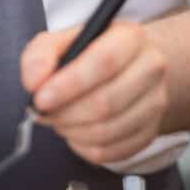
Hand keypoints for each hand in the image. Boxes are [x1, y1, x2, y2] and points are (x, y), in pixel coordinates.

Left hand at [20, 19, 168, 164]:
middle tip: (44, 111)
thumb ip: (41, 55)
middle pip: (107, 102)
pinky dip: (84, 147)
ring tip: (58, 119)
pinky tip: (75, 131)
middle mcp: (150, 68)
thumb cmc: (94, 51)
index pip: (104, 62)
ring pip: (108, 131)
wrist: (131, 65)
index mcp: (131, 38)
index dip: (69, 84)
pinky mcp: (149, 132)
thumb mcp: (63, 39)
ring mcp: (155, 103)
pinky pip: (112, 152)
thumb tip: (34, 82)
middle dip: (65, 113)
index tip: (41, 97)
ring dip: (72, 131)